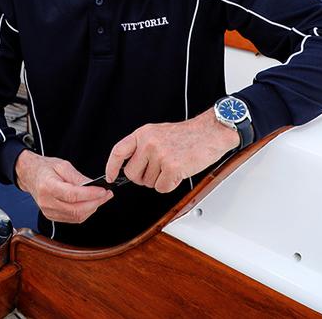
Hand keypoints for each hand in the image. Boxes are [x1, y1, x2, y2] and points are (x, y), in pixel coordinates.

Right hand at [15, 151, 111, 223]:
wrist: (29, 175)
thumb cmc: (45, 168)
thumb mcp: (62, 165)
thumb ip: (78, 177)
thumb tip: (94, 185)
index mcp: (47, 186)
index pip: (72, 195)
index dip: (90, 194)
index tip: (103, 191)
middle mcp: (47, 202)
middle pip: (76, 209)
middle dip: (95, 203)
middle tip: (106, 194)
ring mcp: (48, 211)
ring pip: (76, 216)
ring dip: (92, 208)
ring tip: (101, 198)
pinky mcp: (52, 216)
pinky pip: (73, 219)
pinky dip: (84, 212)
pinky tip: (90, 203)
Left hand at [105, 110, 239, 193]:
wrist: (210, 132)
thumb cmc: (187, 135)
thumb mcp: (158, 133)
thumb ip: (143, 146)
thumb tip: (131, 166)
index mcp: (143, 134)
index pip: (119, 151)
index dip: (112, 167)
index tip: (111, 177)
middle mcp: (149, 143)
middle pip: (132, 174)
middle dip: (143, 177)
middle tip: (158, 170)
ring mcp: (160, 155)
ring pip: (148, 183)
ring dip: (160, 180)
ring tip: (172, 166)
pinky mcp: (172, 167)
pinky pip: (162, 187)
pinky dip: (170, 185)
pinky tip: (179, 172)